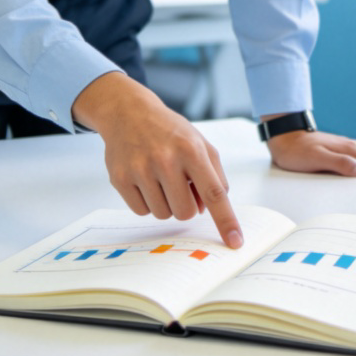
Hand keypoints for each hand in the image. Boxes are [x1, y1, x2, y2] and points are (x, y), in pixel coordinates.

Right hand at [72, 72, 242, 247]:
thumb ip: (213, 176)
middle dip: (186, 205)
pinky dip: (147, 202)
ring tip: (160, 178)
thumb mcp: (200, 144)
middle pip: (185, 212)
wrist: (130, 113)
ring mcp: (141, 170)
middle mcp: (166, 159)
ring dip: (166, 203)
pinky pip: (141, 212)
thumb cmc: (171, 132)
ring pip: (163, 215)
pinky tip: (144, 179)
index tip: (236, 242)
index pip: (214, 193)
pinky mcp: (120, 179)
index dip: (226, 220)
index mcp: (192, 150)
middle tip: (179, 184)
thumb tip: (208, 210)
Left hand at [266, 129, 355, 176]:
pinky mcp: (338, 155)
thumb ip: (341, 163)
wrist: (284, 138)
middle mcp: (353, 148)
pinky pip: (353, 169)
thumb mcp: (317, 158)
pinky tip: (345, 191)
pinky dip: (354, 180)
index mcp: (352, 149)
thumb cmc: (297, 151)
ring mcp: (346, 151)